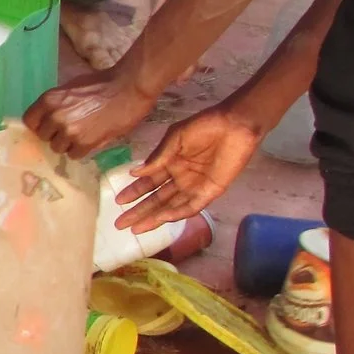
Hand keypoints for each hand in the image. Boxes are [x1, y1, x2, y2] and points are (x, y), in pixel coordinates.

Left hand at [26, 69, 154, 158]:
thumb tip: (47, 116)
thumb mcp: (71, 87)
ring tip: (82, 133)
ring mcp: (69, 132)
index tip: (48, 126)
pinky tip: (90, 139)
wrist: (128, 88)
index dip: (39, 125)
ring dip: (67, 144)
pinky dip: (80, 150)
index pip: (29, 121)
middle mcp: (55, 117)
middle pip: (43, 136)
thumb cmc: (102, 83)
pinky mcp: (85, 143)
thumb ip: (56, 103)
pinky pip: (73, 155)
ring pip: (57, 148)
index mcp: (49, 100)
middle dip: (54, 134)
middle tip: (70, 128)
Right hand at [114, 105, 264, 232]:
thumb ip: (158, 157)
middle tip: (120, 224)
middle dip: (139, 211)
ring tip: (136, 229)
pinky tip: (163, 218)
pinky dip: (177, 213)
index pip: (148, 182)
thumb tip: (134, 172)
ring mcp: (195, 186)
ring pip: (170, 206)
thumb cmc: (205, 126)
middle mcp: (180, 178)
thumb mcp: (176, 137)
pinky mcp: (210, 191)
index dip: (134, 193)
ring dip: (154, 217)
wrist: (235, 124)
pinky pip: (191, 206)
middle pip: (156, 199)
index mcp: (170, 163)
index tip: (118, 202)